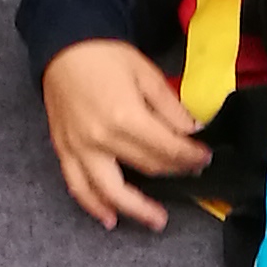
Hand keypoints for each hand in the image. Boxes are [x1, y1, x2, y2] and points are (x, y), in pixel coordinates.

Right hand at [43, 38, 210, 231]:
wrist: (62, 46)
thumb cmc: (104, 55)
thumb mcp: (146, 73)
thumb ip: (170, 106)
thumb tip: (191, 131)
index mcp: (126, 117)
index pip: (168, 149)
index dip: (191, 156)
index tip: (205, 158)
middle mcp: (101, 139)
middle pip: (147, 168)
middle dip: (173, 173)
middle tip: (191, 175)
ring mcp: (79, 149)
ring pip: (111, 191)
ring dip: (136, 210)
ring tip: (156, 221)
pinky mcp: (64, 151)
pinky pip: (78, 187)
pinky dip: (93, 206)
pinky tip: (110, 219)